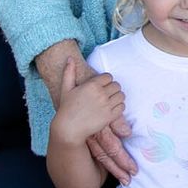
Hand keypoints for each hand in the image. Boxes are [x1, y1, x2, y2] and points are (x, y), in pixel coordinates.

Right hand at [47, 52, 135, 185]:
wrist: (69, 128)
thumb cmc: (66, 108)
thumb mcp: (66, 89)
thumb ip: (69, 72)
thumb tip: (70, 58)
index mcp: (92, 85)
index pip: (109, 77)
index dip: (106, 81)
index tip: (101, 86)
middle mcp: (101, 94)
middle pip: (117, 85)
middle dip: (112, 88)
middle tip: (106, 94)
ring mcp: (106, 105)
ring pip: (121, 95)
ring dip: (117, 97)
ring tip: (109, 101)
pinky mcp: (110, 116)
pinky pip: (122, 107)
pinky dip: (118, 107)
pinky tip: (110, 108)